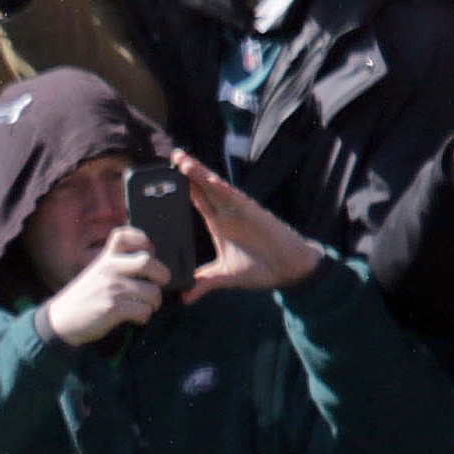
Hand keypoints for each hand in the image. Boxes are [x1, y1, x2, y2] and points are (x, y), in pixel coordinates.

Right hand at [39, 224, 165, 344]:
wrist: (60, 321)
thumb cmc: (82, 298)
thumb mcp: (95, 273)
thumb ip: (116, 266)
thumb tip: (148, 265)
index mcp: (105, 259)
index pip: (124, 235)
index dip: (143, 241)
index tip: (148, 253)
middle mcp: (109, 269)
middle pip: (147, 261)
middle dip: (162, 276)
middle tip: (159, 285)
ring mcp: (111, 288)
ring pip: (152, 292)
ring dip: (154, 303)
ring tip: (145, 306)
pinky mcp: (113, 308)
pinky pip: (144, 311)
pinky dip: (144, 317)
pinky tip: (135, 318)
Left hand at [174, 149, 320, 300]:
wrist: (288, 270)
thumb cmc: (260, 268)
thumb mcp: (223, 277)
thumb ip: (203, 283)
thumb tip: (184, 298)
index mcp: (218, 223)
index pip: (197, 200)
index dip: (183, 187)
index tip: (165, 178)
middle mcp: (226, 213)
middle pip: (203, 187)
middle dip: (187, 172)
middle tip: (171, 155)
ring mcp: (238, 210)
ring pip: (214, 186)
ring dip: (199, 172)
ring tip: (182, 160)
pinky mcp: (252, 212)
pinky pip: (232, 196)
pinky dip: (218, 186)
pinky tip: (205, 176)